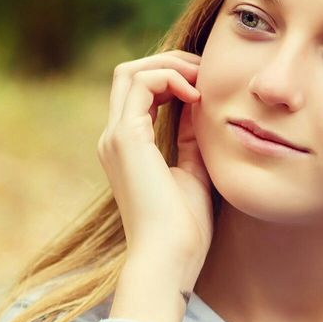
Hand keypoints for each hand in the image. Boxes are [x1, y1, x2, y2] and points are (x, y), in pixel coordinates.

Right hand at [97, 49, 213, 290]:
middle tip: (206, 70)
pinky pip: (141, 83)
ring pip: (131, 72)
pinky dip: (170, 78)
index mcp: (127, 148)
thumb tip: (201, 105)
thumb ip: (193, 138)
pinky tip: (197, 95)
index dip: (172, 77)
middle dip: (170, 63)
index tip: (207, 85)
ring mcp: (116, 137)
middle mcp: (114, 139)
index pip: (140, 92)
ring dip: (171, 65)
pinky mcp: (126, 138)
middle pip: (130, 74)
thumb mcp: (194, 171)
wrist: (170, 258)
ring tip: (203, 78)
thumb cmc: (185, 228)